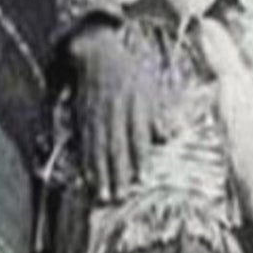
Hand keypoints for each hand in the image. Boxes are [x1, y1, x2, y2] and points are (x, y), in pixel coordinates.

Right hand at [66, 21, 163, 202]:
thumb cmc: (130, 74)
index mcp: (135, 105)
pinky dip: (85, 164)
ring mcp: (96, 117)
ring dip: (100, 175)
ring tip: (102, 196)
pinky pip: (84, 145)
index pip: (137, 135)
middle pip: (116, 147)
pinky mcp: (83, 120)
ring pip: (98, 150)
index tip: (140, 179)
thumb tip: (169, 135)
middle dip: (117, 173)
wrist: (97, 55)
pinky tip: (87, 179)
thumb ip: (158, 114)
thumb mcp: (150, 89)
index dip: (138, 158)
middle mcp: (115, 112)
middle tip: (118, 197)